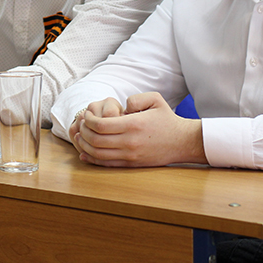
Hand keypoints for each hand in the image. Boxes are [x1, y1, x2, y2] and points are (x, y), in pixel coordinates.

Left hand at [71, 92, 206, 167]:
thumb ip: (135, 98)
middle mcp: (129, 142)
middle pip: (96, 140)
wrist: (182, 142)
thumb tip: (122, 106)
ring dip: (84, 145)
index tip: (86, 115)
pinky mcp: (131, 164)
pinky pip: (106, 164)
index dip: (88, 120)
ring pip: (98, 154)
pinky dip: (92, 159)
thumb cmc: (166, 119)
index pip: (100, 125)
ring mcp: (130, 155)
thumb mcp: (155, 99)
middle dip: (83, 131)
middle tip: (81, 124)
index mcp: (133, 125)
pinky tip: (84, 153)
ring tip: (80, 136)